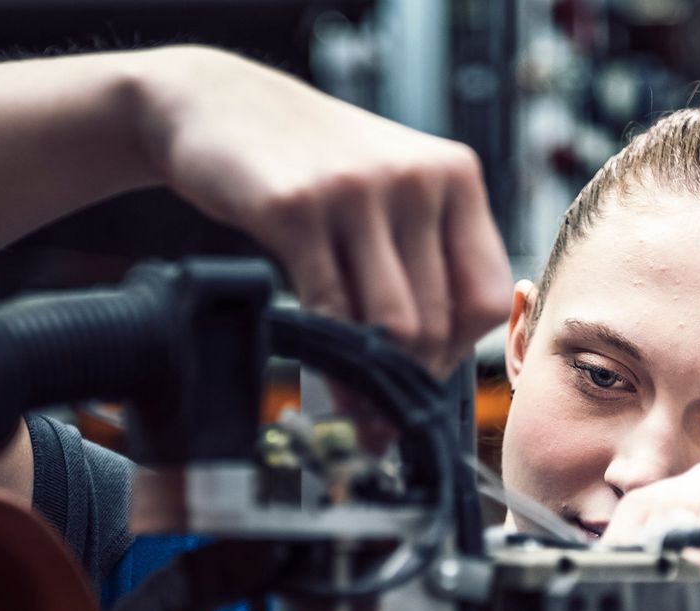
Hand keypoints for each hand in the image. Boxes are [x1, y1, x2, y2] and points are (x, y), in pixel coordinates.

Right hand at [130, 48, 511, 376]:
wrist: (217, 104)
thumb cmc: (308, 164)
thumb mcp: (385, 192)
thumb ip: (418, 263)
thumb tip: (432, 374)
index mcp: (454, 177)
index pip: (483, 296)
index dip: (456, 355)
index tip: (420, 380)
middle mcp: (417, 179)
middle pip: (437, 320)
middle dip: (408, 381)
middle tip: (380, 419)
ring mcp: (357, 190)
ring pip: (392, 324)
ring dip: (371, 382)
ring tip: (354, 409)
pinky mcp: (296, 207)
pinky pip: (329, 309)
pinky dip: (329, 358)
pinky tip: (321, 376)